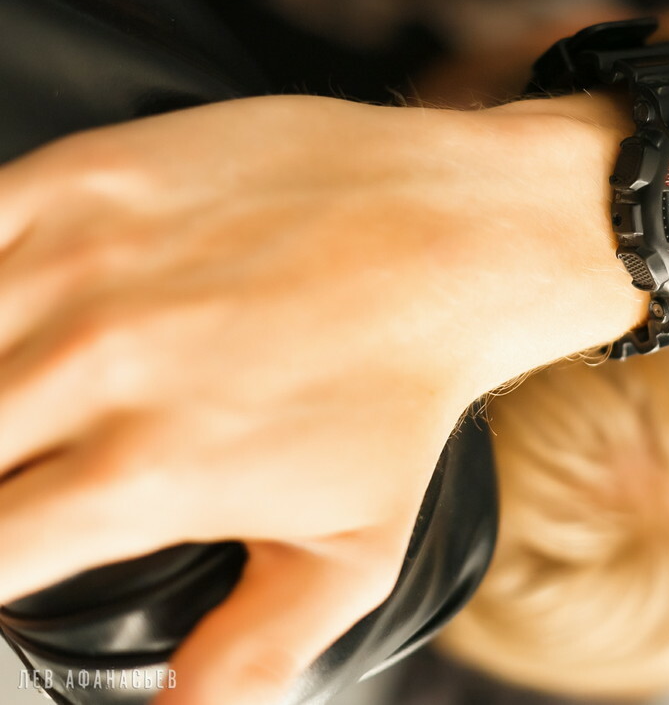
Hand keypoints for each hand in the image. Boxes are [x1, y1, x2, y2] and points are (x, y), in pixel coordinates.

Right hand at [0, 94, 644, 704]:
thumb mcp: (351, 553)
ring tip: (32, 404)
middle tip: (37, 469)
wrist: (458, 240)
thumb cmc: (410, 384)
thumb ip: (247, 657)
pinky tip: (10, 319)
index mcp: (142, 475)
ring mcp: (80, 261)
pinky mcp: (86, 177)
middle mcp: (93, 367)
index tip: (21, 545)